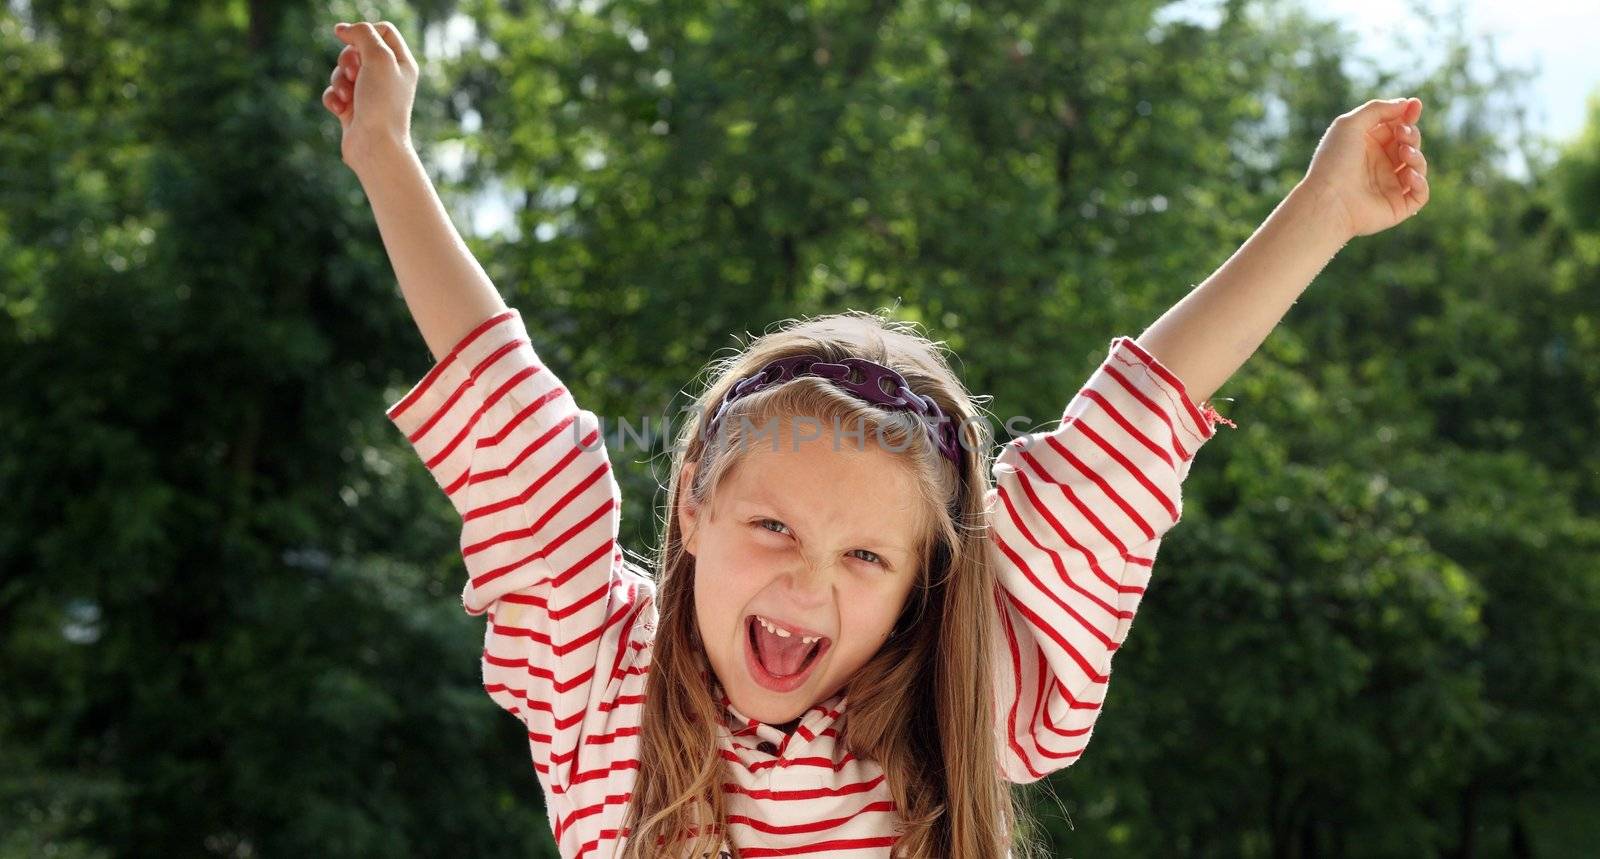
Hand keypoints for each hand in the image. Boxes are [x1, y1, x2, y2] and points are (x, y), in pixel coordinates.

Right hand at [322, 21, 419, 173]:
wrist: (375, 147)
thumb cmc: (382, 104)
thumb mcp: (378, 58)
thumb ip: (363, 34)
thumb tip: (344, 29)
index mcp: (401, 63)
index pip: (382, 31)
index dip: (363, 31)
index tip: (348, 38)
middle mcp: (388, 77)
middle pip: (357, 49)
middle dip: (347, 59)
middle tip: (354, 74)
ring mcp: (370, 93)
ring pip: (341, 70)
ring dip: (338, 81)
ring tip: (348, 97)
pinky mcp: (353, 109)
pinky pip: (334, 92)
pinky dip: (333, 99)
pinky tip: (341, 111)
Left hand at [1303, 97, 1430, 238]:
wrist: (1327, 200)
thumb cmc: (1333, 161)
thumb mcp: (1350, 124)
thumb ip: (1377, 110)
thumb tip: (1406, 104)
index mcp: (1366, 147)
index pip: (1395, 128)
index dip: (1407, 116)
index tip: (1414, 105)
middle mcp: (1378, 166)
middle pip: (1409, 144)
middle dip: (1411, 134)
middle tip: (1401, 134)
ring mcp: (1388, 186)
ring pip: (1417, 166)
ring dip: (1416, 155)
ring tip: (1403, 152)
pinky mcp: (1396, 206)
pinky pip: (1420, 194)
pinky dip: (1420, 182)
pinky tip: (1407, 175)